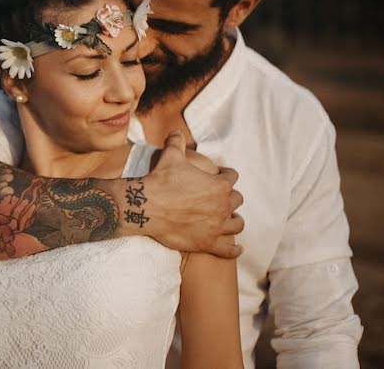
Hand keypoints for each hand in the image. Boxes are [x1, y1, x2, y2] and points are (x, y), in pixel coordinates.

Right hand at [139, 131, 243, 257]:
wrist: (146, 206)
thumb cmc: (161, 181)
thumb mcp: (170, 156)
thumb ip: (176, 142)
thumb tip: (175, 132)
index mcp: (219, 185)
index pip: (231, 177)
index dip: (225, 175)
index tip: (218, 177)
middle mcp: (222, 206)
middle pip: (237, 200)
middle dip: (229, 198)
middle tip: (219, 199)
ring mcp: (216, 226)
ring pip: (237, 224)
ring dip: (234, 221)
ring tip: (229, 221)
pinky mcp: (208, 243)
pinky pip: (229, 250)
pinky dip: (234, 250)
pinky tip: (237, 248)